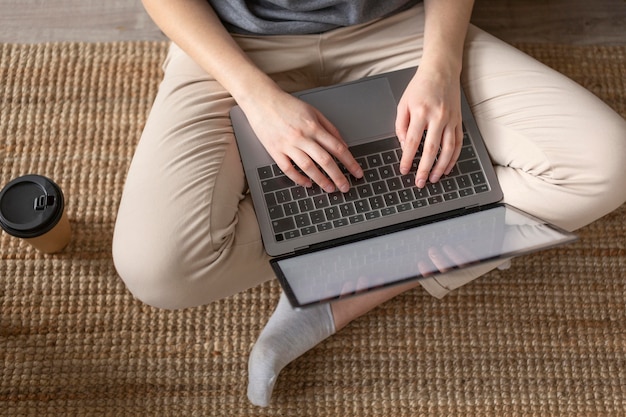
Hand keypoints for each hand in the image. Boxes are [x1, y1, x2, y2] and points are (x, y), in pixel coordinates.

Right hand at [242, 88, 362, 192]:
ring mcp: (287, 144)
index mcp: (313, 126)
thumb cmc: (287, 105)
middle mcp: (302, 136)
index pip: (337, 148)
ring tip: (329, 188)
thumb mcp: (313, 111)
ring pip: (308, 167)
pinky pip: (288, 169)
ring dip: (321, 180)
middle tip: (345, 187)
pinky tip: (307, 183)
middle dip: (338, 176)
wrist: (261, 100)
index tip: (357, 172)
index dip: (350, 162)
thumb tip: (342, 144)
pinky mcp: (274, 150)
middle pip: (325, 160)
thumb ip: (329, 128)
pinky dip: (298, 178)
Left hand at [395, 66, 463, 187]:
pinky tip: (447, 168)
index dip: (407, 158)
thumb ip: (401, 126)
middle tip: (420, 182)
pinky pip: (458, 143)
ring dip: (441, 166)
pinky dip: (453, 158)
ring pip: (448, 148)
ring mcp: (451, 119)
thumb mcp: (403, 103)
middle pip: (431, 149)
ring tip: (433, 179)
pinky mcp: (459, 120)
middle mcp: (438, 116)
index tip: (404, 170)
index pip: (413, 141)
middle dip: (424, 168)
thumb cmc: (420, 87)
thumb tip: (405, 146)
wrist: (441, 70)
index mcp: (421, 112)